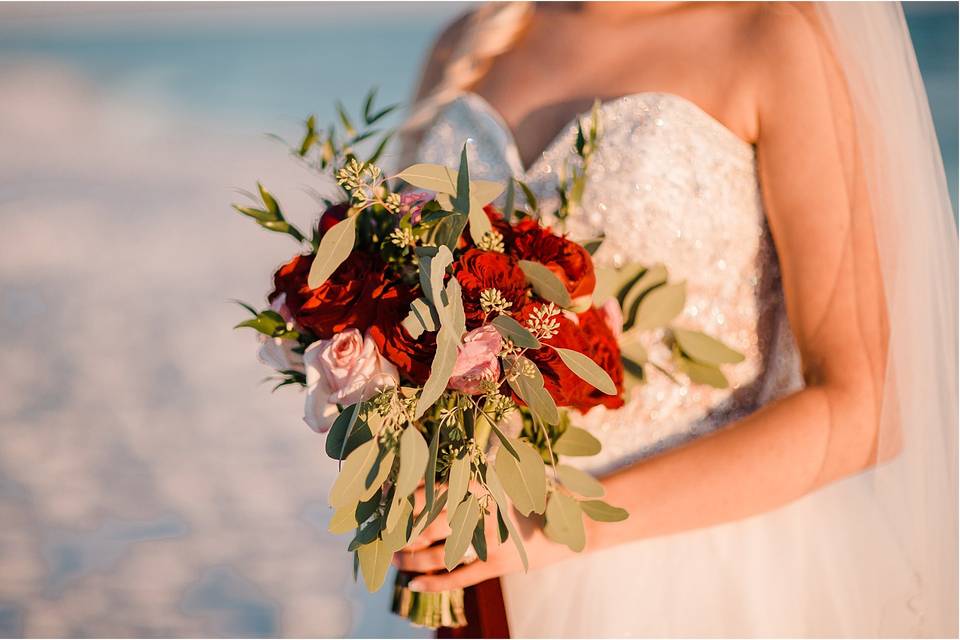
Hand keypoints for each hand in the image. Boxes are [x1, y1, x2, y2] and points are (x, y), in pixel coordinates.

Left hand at [392, 485, 573, 591]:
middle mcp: (481, 511)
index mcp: (479, 484)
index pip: (430, 492)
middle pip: (427, 524)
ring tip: (394, 559)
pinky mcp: (495, 564)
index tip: (380, 500)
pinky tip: (413, 584)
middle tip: (379, 535)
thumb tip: (417, 478)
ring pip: (437, 553)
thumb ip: (463, 477)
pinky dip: (433, 583)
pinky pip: (457, 578)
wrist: (568, 517)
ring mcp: (488, 541)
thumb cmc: (525, 491)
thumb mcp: (496, 476)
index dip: (402, 498)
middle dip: (400, 532)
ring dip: (410, 558)